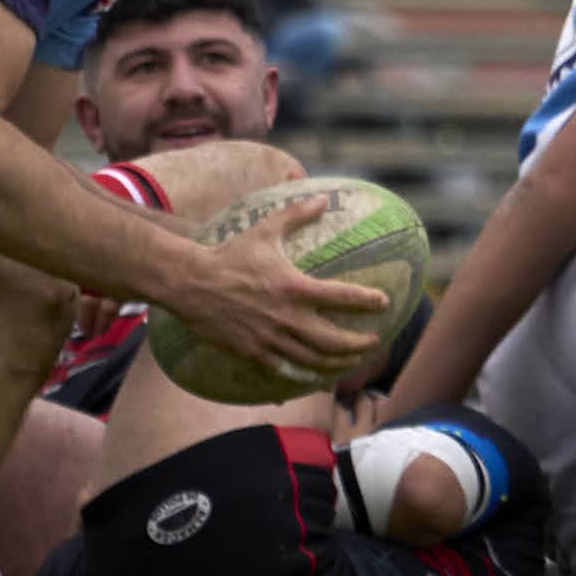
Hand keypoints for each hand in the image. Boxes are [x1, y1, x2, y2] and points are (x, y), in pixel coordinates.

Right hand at [167, 224, 397, 385]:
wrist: (191, 283)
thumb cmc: (230, 254)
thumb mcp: (265, 229)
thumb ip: (296, 214)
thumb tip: (324, 199)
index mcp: (293, 287)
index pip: (341, 296)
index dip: (367, 301)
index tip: (384, 303)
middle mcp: (285, 317)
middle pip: (332, 340)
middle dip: (357, 344)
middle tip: (373, 342)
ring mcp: (269, 339)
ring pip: (312, 360)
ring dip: (337, 364)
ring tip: (352, 362)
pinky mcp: (252, 353)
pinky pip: (285, 370)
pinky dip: (305, 375)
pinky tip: (316, 376)